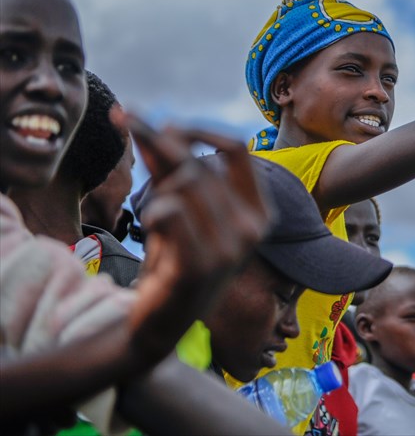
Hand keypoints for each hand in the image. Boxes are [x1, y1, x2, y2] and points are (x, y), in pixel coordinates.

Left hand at [117, 111, 269, 357]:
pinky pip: (171, 212)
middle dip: (157, 143)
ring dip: (156, 190)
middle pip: (199, 164)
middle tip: (124, 120)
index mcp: (260, 212)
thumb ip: (172, 168)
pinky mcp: (200, 267)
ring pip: (183, 185)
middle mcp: (252, 229)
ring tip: (152, 214)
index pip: (237, 150)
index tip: (165, 125)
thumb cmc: (174, 259)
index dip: (200, 131)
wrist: (160, 324)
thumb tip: (160, 124)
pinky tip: (150, 227)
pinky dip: (154, 211)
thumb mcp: (178, 207)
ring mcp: (229, 250)